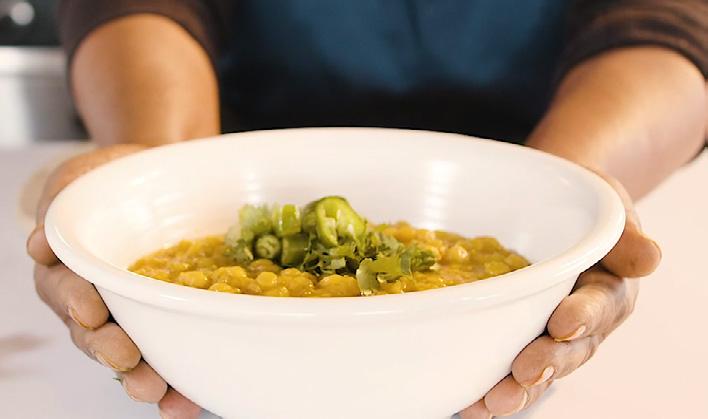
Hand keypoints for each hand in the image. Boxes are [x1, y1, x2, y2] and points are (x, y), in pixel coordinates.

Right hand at [27, 144, 201, 418]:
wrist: (151, 177)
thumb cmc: (106, 181)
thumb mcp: (76, 182)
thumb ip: (57, 213)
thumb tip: (38, 244)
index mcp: (69, 270)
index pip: (67, 290)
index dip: (76, 303)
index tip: (91, 312)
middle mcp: (95, 301)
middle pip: (96, 333)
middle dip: (112, 351)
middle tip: (129, 363)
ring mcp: (131, 315)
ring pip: (131, 353)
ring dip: (143, 376)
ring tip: (160, 394)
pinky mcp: (166, 319)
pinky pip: (170, 352)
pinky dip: (178, 380)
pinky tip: (189, 400)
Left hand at [460, 172, 661, 417]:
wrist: (556, 203)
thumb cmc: (584, 207)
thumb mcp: (609, 210)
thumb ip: (626, 236)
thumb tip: (650, 259)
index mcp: (607, 292)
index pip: (599, 306)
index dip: (582, 317)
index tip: (563, 324)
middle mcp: (581, 322)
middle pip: (569, 349)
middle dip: (546, 363)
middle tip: (522, 374)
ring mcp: (549, 334)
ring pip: (539, 368)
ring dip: (517, 388)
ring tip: (491, 403)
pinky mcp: (517, 337)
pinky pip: (506, 366)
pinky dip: (488, 386)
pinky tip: (468, 403)